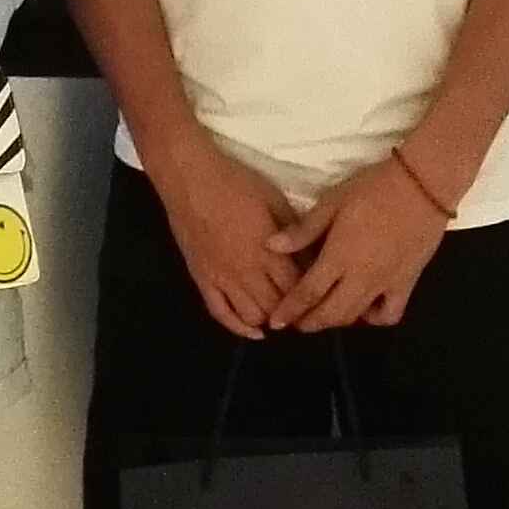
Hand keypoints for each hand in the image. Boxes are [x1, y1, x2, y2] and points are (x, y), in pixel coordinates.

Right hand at [155, 143, 300, 339]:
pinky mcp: (202, 279)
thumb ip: (293, 232)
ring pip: (252, 315)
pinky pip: (220, 313)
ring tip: (278, 313)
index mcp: (269, 252)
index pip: (297, 289)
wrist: (190, 178)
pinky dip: (239, 327)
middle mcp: (247, 272)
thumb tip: (312, 256)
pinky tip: (253, 330)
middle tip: (301, 309)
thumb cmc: (235, 183)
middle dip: (292, 312)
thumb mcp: (275, 201)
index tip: (318, 297)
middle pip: (277, 307)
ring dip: (268, 318)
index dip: (310, 297)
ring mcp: (222, 278)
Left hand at [266, 159, 447, 331]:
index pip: (308, 293)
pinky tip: (365, 309)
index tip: (276, 322)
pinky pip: (390, 314)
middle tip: (297, 322)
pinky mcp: (407, 284)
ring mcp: (386, 284)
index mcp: (339, 257)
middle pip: (331, 313)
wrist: (422, 186)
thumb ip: (303, 230)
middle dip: (310, 322)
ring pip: (357, 316)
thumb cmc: (372, 189)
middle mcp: (361, 278)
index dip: (290, 310)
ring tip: (323, 316)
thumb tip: (270, 246)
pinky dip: (374, 318)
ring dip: (336, 321)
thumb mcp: (332, 202)